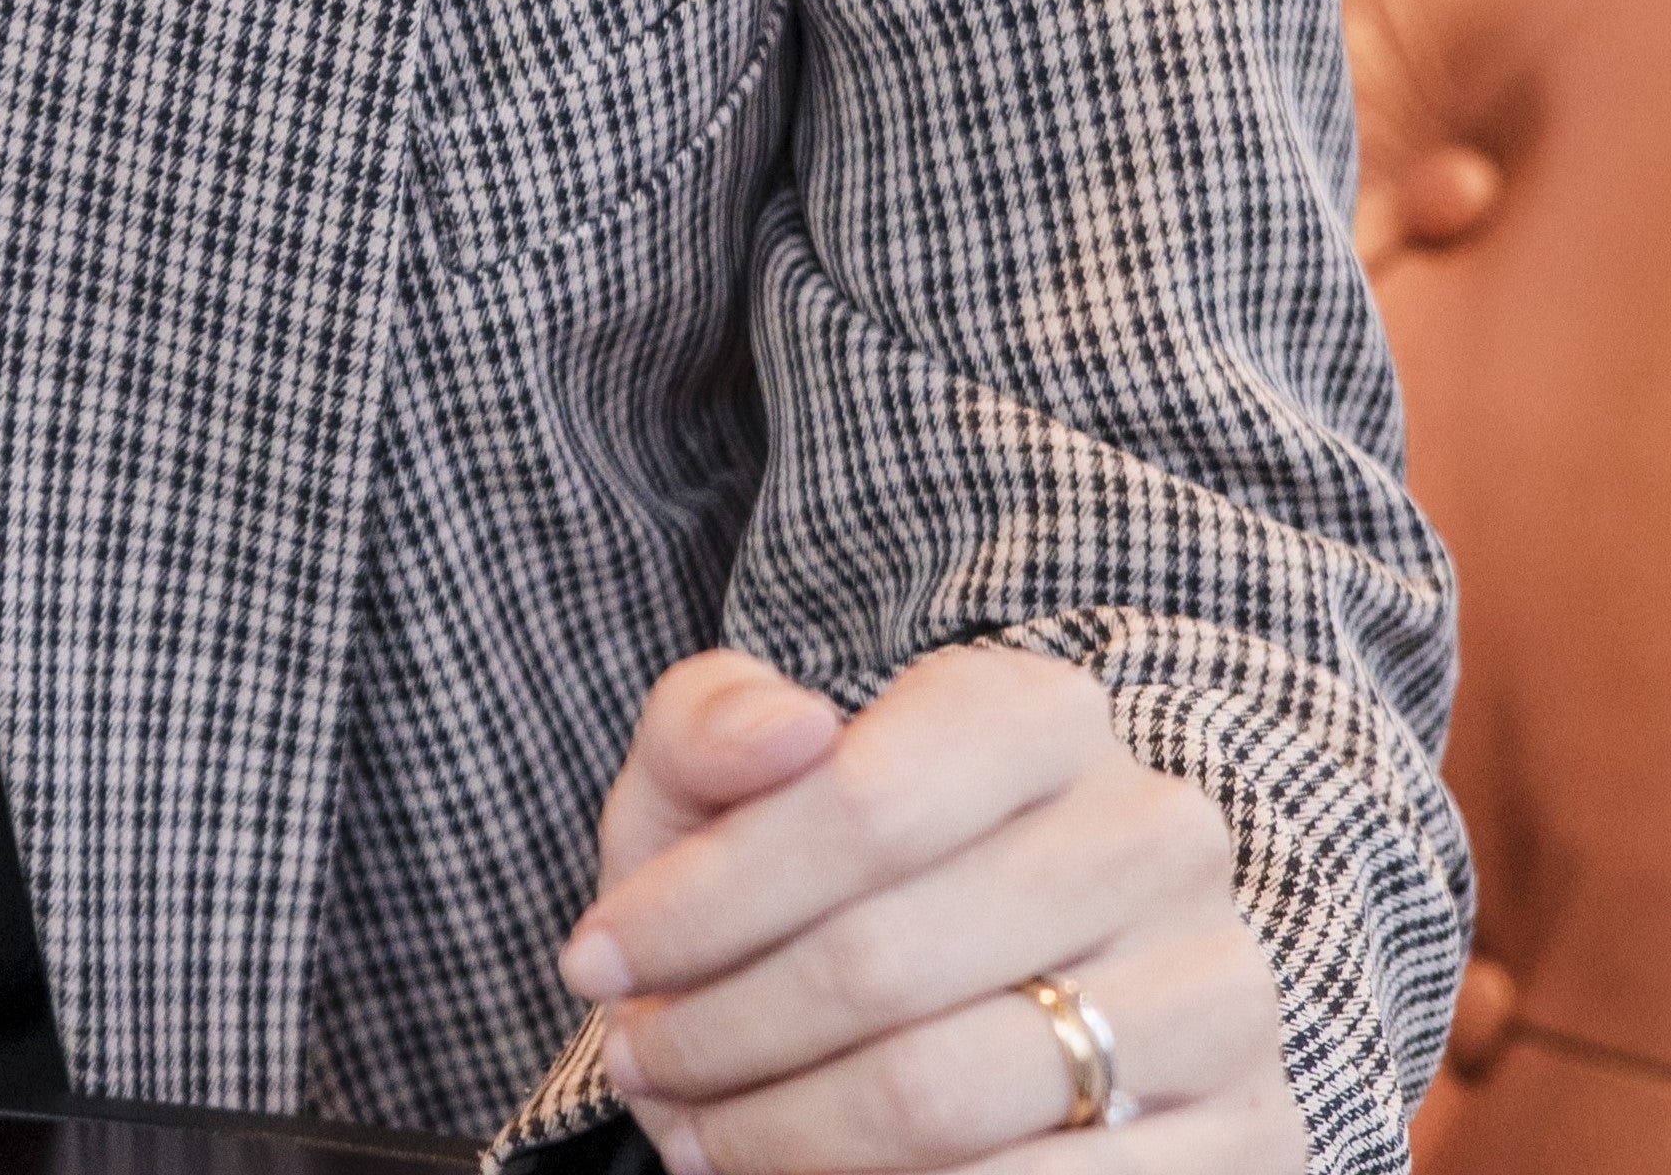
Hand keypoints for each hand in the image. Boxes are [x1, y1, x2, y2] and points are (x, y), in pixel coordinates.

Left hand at [567, 646, 1302, 1174]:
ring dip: (787, 1137)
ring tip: (698, 1137)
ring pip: (946, 1096)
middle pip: (883, 964)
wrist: (1006, 988)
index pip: (856, 806)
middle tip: (636, 1067)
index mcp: (1037, 712)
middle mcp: (1153, 834)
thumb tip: (787, 729)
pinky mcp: (1250, 1139)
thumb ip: (710, 725)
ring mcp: (1217, 991)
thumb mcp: (732, 777)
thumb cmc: (829, 873)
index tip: (594, 961)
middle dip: (722, 1033)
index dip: (700, 902)